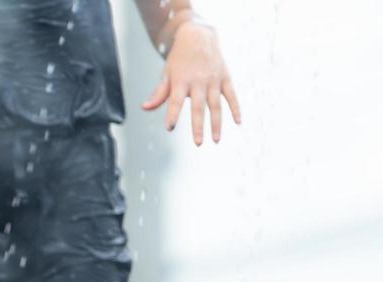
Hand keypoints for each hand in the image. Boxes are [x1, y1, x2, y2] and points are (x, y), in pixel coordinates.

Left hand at [142, 20, 240, 145]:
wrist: (198, 36)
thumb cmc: (179, 59)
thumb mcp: (167, 74)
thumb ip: (159, 93)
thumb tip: (144, 108)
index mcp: (182, 81)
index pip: (176, 101)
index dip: (173, 114)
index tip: (170, 128)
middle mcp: (199, 81)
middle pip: (199, 107)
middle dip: (198, 126)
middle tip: (197, 143)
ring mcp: (214, 80)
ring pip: (216, 105)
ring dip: (217, 123)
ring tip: (215, 140)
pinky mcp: (225, 77)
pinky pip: (232, 95)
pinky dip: (236, 108)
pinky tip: (238, 122)